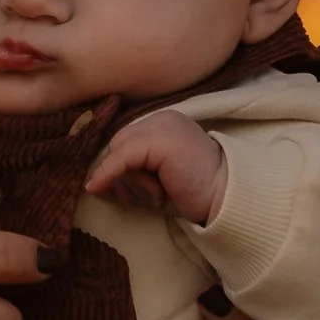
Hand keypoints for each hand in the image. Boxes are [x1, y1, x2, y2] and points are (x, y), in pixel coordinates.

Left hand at [88, 108, 226, 222]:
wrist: (226, 198)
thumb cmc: (194, 193)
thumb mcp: (155, 180)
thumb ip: (129, 175)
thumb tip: (93, 184)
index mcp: (164, 124)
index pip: (124, 142)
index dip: (113, 169)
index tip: (111, 192)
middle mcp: (162, 118)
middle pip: (118, 146)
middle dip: (118, 176)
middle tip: (130, 200)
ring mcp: (161, 126)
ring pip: (119, 154)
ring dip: (132, 183)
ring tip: (160, 193)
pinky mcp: (159, 140)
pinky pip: (121, 158)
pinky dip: (108, 174)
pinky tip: (97, 188)